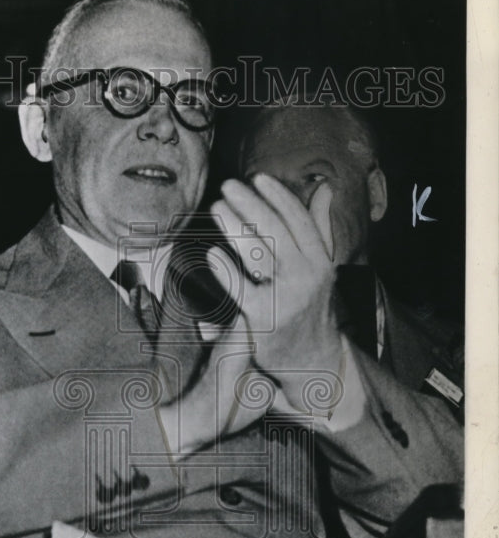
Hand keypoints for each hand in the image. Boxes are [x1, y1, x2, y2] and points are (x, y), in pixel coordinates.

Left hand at [208, 173, 349, 414]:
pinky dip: (226, 270)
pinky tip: (212, 253)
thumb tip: (325, 188)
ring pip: (258, 254)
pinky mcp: (265, 319)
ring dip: (235, 227)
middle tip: (227, 186)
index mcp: (320, 260)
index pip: (300, 220)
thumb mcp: (321, 267)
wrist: (312, 360)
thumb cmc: (310, 306)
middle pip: (276, 231)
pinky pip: (241, 290)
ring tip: (217, 208)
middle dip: (251, 204)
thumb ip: (320, 227)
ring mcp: (286, 297)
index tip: (259, 177)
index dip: (279, 196)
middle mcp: (307, 276)